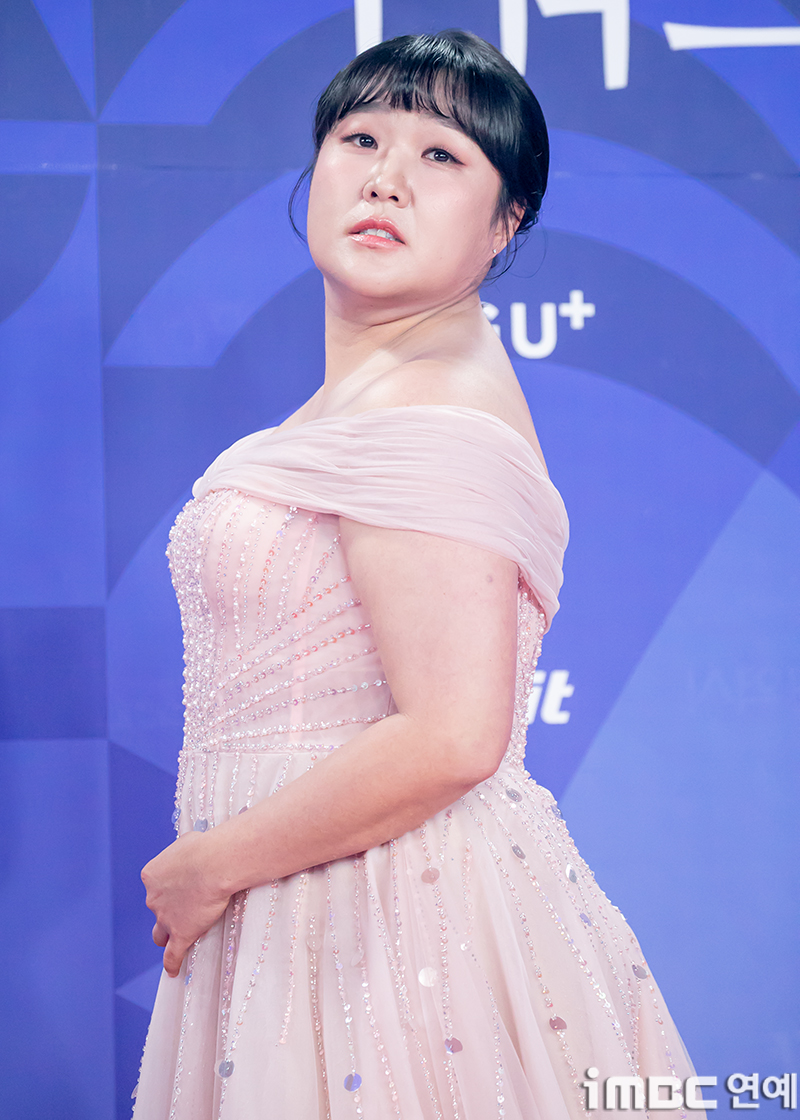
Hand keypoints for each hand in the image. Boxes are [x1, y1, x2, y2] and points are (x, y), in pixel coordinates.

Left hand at [141, 830, 232, 977]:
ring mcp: (165, 918)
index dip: (169, 886)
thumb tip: (190, 852)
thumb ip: (182, 854)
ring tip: (174, 938)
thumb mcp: (187, 843)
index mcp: (151, 875)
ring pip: (160, 933)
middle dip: (168, 908)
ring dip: (166, 934)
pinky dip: (172, 963)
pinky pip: (172, 955)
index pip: (156, 885)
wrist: (213, 863)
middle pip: (157, 909)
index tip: (183, 884)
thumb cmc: (205, 847)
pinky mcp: (180, 934)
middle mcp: (153, 898)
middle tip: (187, 905)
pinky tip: (174, 971)